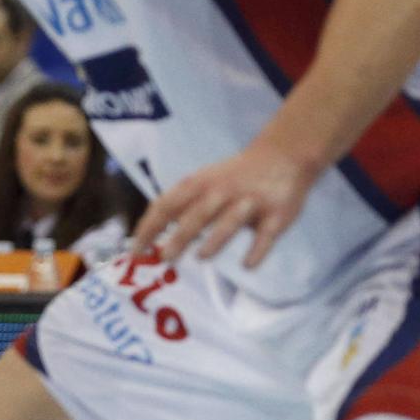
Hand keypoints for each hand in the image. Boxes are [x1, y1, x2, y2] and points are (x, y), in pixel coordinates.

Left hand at [130, 138, 318, 268]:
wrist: (284, 155)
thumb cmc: (234, 176)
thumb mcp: (204, 181)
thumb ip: (180, 204)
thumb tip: (148, 233)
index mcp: (201, 184)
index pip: (168, 205)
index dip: (150, 227)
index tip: (136, 250)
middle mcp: (224, 191)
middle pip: (198, 214)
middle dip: (180, 235)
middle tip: (164, 258)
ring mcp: (251, 202)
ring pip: (230, 221)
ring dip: (215, 239)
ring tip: (201, 257)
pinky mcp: (277, 214)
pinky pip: (266, 234)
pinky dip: (257, 249)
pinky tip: (247, 264)